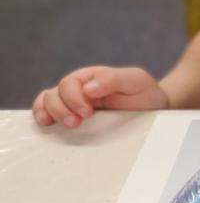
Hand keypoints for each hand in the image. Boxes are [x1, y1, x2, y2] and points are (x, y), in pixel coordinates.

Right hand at [32, 66, 168, 128]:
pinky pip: (48, 112)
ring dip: (50, 113)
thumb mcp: (135, 80)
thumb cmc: (144, 92)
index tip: (88, 113)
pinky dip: (42, 116)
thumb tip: (88, 88)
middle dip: (61, 109)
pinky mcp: (73, 117)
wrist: (154, 109)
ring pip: (47, 102)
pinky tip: (48, 124)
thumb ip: (113, 79)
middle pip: (55, 94)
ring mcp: (74, 103)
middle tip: (77, 122)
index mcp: (91, 77)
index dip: (74, 98)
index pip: (69, 84)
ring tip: (66, 124)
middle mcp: (79, 89)